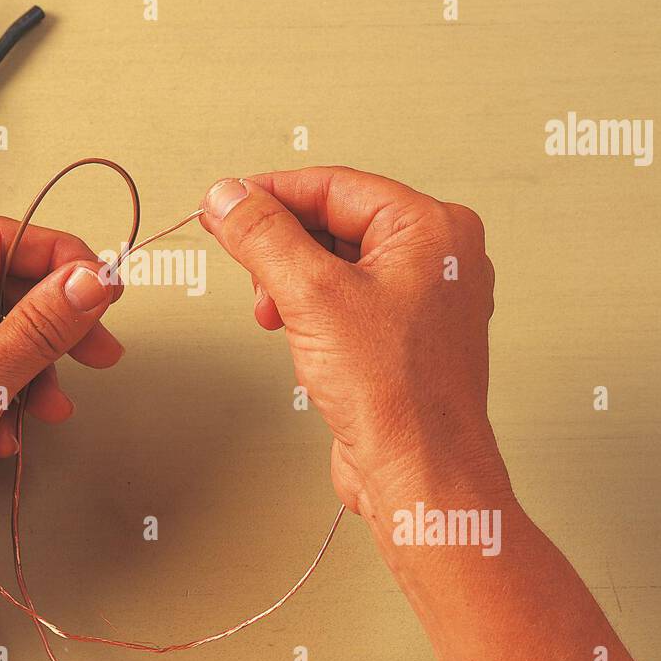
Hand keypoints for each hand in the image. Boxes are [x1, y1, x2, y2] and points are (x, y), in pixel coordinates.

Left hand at [0, 216, 122, 561]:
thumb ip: (42, 326)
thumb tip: (89, 280)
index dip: (60, 258)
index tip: (104, 285)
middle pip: (0, 286)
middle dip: (53, 327)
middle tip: (98, 350)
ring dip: (32, 369)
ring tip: (48, 409)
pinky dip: (3, 391)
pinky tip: (8, 430)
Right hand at [198, 167, 509, 514]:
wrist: (420, 475)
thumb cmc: (397, 396)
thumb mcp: (312, 296)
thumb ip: (263, 236)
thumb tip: (229, 196)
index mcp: (433, 228)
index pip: (333, 185)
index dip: (270, 196)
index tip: (223, 206)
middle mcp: (437, 255)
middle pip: (333, 220)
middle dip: (281, 249)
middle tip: (250, 273)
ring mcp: (422, 297)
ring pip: (334, 261)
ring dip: (290, 283)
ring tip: (275, 314)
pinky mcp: (403, 334)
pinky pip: (344, 298)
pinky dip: (309, 310)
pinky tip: (296, 334)